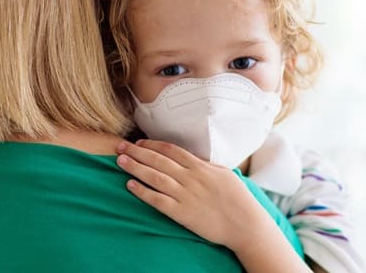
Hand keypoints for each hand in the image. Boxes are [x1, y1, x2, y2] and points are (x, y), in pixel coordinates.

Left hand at [116, 139, 310, 272]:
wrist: (244, 224)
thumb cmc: (238, 199)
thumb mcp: (224, 174)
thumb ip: (206, 166)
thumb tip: (192, 158)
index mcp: (201, 167)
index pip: (172, 150)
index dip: (153, 144)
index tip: (139, 142)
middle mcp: (191, 178)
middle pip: (159, 160)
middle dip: (138, 152)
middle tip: (120, 146)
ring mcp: (185, 195)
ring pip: (155, 177)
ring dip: (136, 167)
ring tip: (120, 161)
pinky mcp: (182, 213)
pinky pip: (157, 200)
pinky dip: (142, 192)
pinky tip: (130, 185)